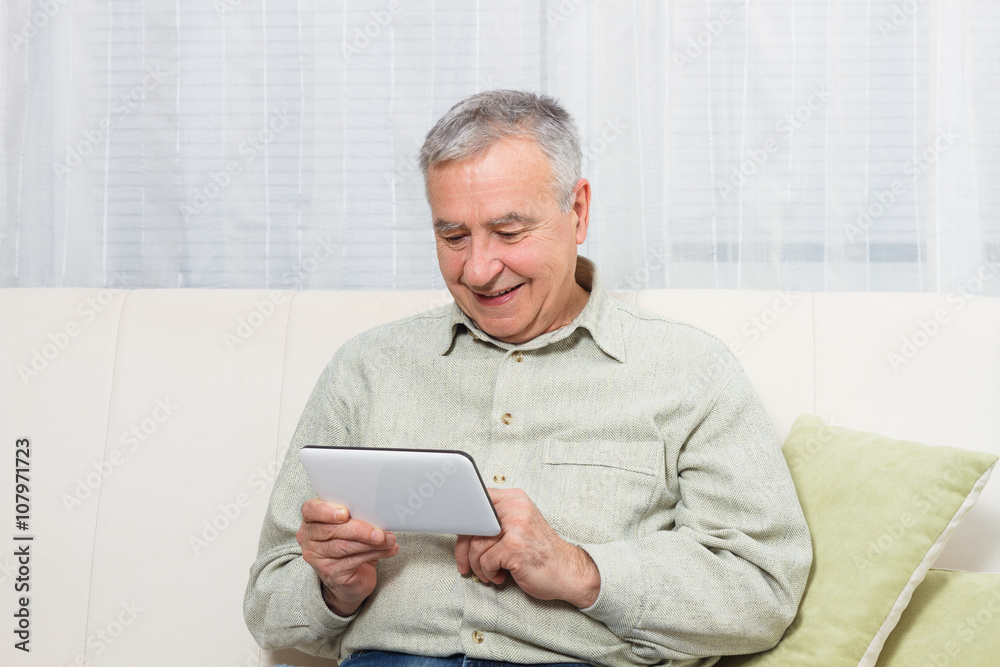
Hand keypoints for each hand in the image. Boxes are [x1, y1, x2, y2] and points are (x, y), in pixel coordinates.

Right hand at [296, 499, 399, 616]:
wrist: (351, 578)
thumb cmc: (351, 543)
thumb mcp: (351, 525)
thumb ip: (356, 516)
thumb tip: (379, 511)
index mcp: (311, 520)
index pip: (311, 510)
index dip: (326, 511)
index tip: (345, 513)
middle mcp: (309, 538)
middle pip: (331, 529)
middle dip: (360, 529)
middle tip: (381, 532)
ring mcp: (318, 557)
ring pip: (344, 546)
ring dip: (371, 543)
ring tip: (389, 540)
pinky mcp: (330, 573)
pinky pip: (353, 561)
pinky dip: (375, 554)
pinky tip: (388, 550)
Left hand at [454, 488, 599, 607]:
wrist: (568, 571)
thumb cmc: (539, 553)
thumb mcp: (519, 526)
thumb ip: (495, 520)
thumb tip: (462, 527)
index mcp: (515, 499)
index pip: (477, 503)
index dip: (465, 524)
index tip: (463, 540)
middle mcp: (516, 507)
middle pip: (473, 524)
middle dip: (464, 549)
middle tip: (466, 563)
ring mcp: (516, 526)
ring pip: (476, 545)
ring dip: (478, 565)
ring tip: (489, 572)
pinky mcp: (515, 546)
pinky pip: (485, 560)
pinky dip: (488, 573)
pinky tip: (499, 576)